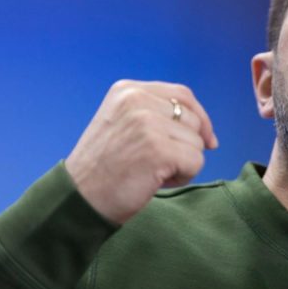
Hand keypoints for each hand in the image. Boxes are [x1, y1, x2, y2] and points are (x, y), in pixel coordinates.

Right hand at [65, 80, 217, 223]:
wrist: (78, 198)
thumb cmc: (105, 167)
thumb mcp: (124, 123)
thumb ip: (158, 115)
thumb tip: (209, 134)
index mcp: (128, 90)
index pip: (183, 94)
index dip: (200, 118)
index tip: (206, 140)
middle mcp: (137, 100)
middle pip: (194, 119)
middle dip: (186, 145)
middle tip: (156, 162)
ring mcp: (147, 124)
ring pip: (197, 142)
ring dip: (182, 163)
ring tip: (151, 171)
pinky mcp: (158, 149)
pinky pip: (196, 162)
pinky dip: (182, 177)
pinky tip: (155, 181)